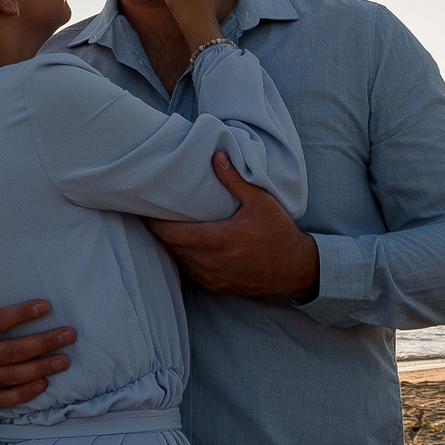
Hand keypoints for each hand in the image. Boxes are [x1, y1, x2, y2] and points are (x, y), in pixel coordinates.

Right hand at [0, 257, 74, 408]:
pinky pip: (4, 399)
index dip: (22, 314)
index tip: (45, 306)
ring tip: (65, 360)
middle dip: (44, 343)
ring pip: (14, 376)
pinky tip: (43, 384)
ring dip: (42, 369)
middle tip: (68, 335)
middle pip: (14, 352)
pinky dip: (24, 394)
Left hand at [145, 153, 320, 300]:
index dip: (156, 223)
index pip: (172, 234)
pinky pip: (191, 272)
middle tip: (156, 214)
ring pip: (180, 260)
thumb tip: (216, 157)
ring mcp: (213, 278)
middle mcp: (211, 263)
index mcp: (218, 241)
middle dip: (161, 231)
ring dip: (173, 246)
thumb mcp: (261, 201)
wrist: (295, 269)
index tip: (148, 210)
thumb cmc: (279, 233)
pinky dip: (186, 259)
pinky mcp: (218, 287)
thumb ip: (235, 180)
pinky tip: (189, 246)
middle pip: (171, 247)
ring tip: (171, 227)